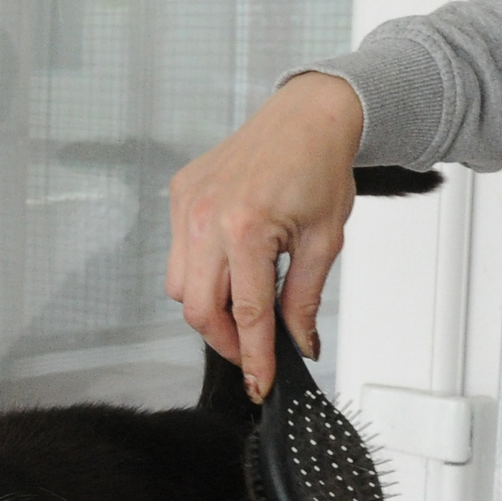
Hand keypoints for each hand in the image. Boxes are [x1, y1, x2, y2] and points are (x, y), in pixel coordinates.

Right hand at [164, 72, 366, 399]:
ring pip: (181, 288)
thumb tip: (297, 342)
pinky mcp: (180, 196)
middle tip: (253, 352)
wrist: (308, 117)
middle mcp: (207, 217)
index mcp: (247, 229)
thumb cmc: (319, 166)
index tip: (260, 383)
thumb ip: (303, 299)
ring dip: (209, 310)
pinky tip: (230, 268)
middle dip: (226, 342)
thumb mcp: (323, 241)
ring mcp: (188, 206)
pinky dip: (200, 274)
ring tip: (243, 308)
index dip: (255, 357)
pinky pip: (178, 254)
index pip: (247, 314)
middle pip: (199, 310)